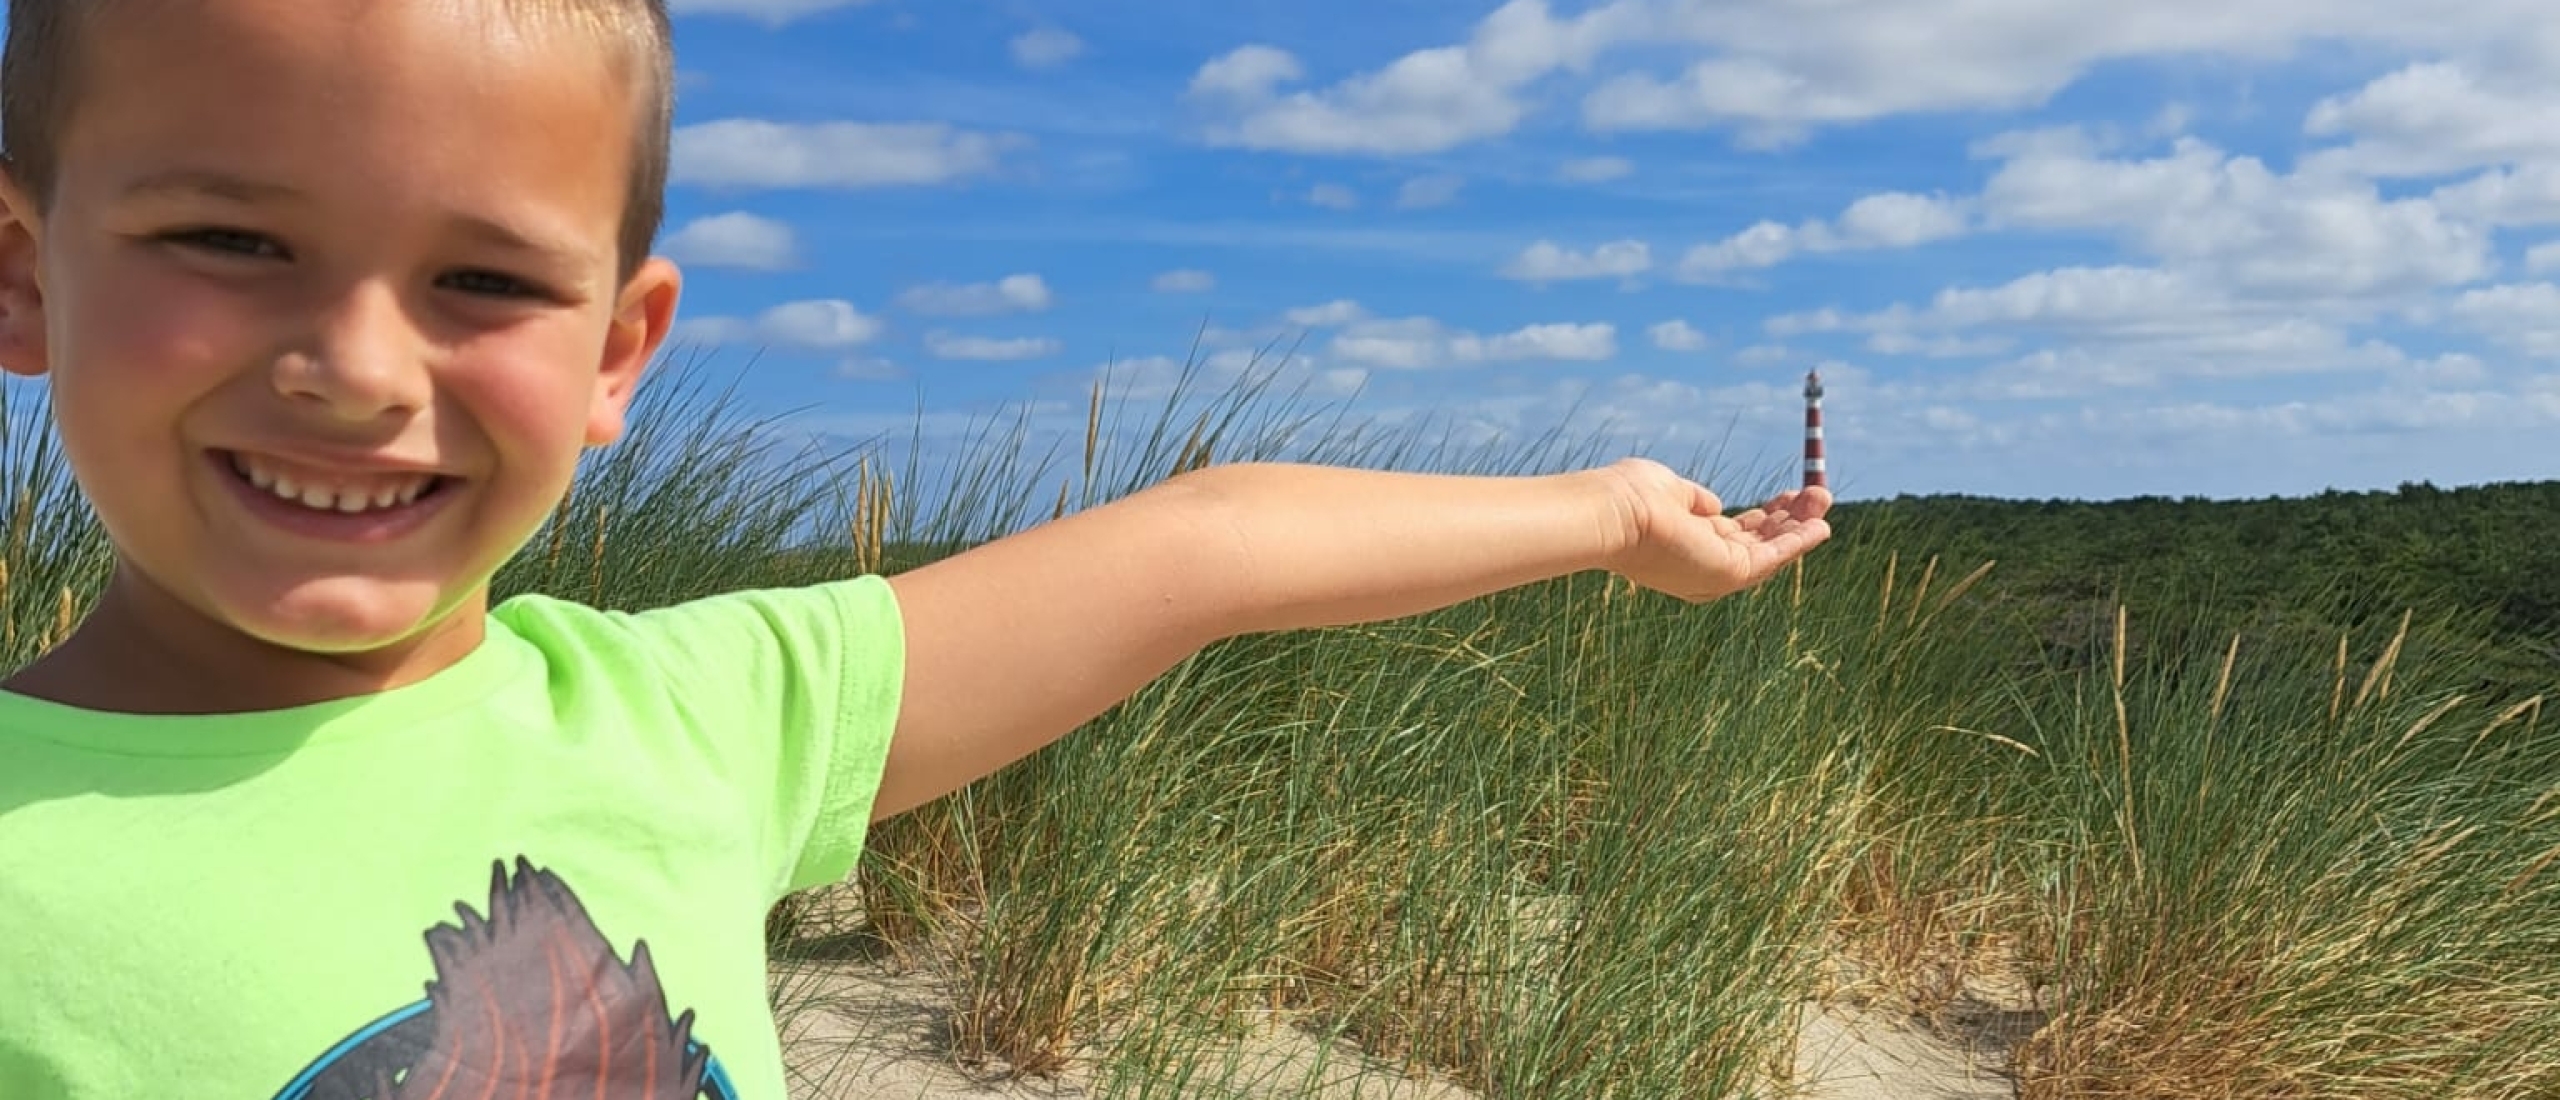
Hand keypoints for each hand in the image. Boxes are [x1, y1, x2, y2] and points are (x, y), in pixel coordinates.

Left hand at [1598, 457, 1833, 602]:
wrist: (1612, 513)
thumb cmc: (1629, 497)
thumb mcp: (1669, 491)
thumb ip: (1694, 499)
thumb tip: (1715, 504)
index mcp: (1687, 546)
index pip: (1733, 534)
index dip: (1762, 517)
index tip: (1785, 497)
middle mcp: (1702, 566)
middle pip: (1757, 544)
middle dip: (1788, 520)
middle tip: (1815, 495)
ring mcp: (1714, 573)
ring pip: (1769, 550)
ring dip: (1800, 526)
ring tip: (1825, 498)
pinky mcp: (1727, 574)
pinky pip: (1773, 558)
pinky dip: (1798, 542)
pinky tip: (1820, 525)